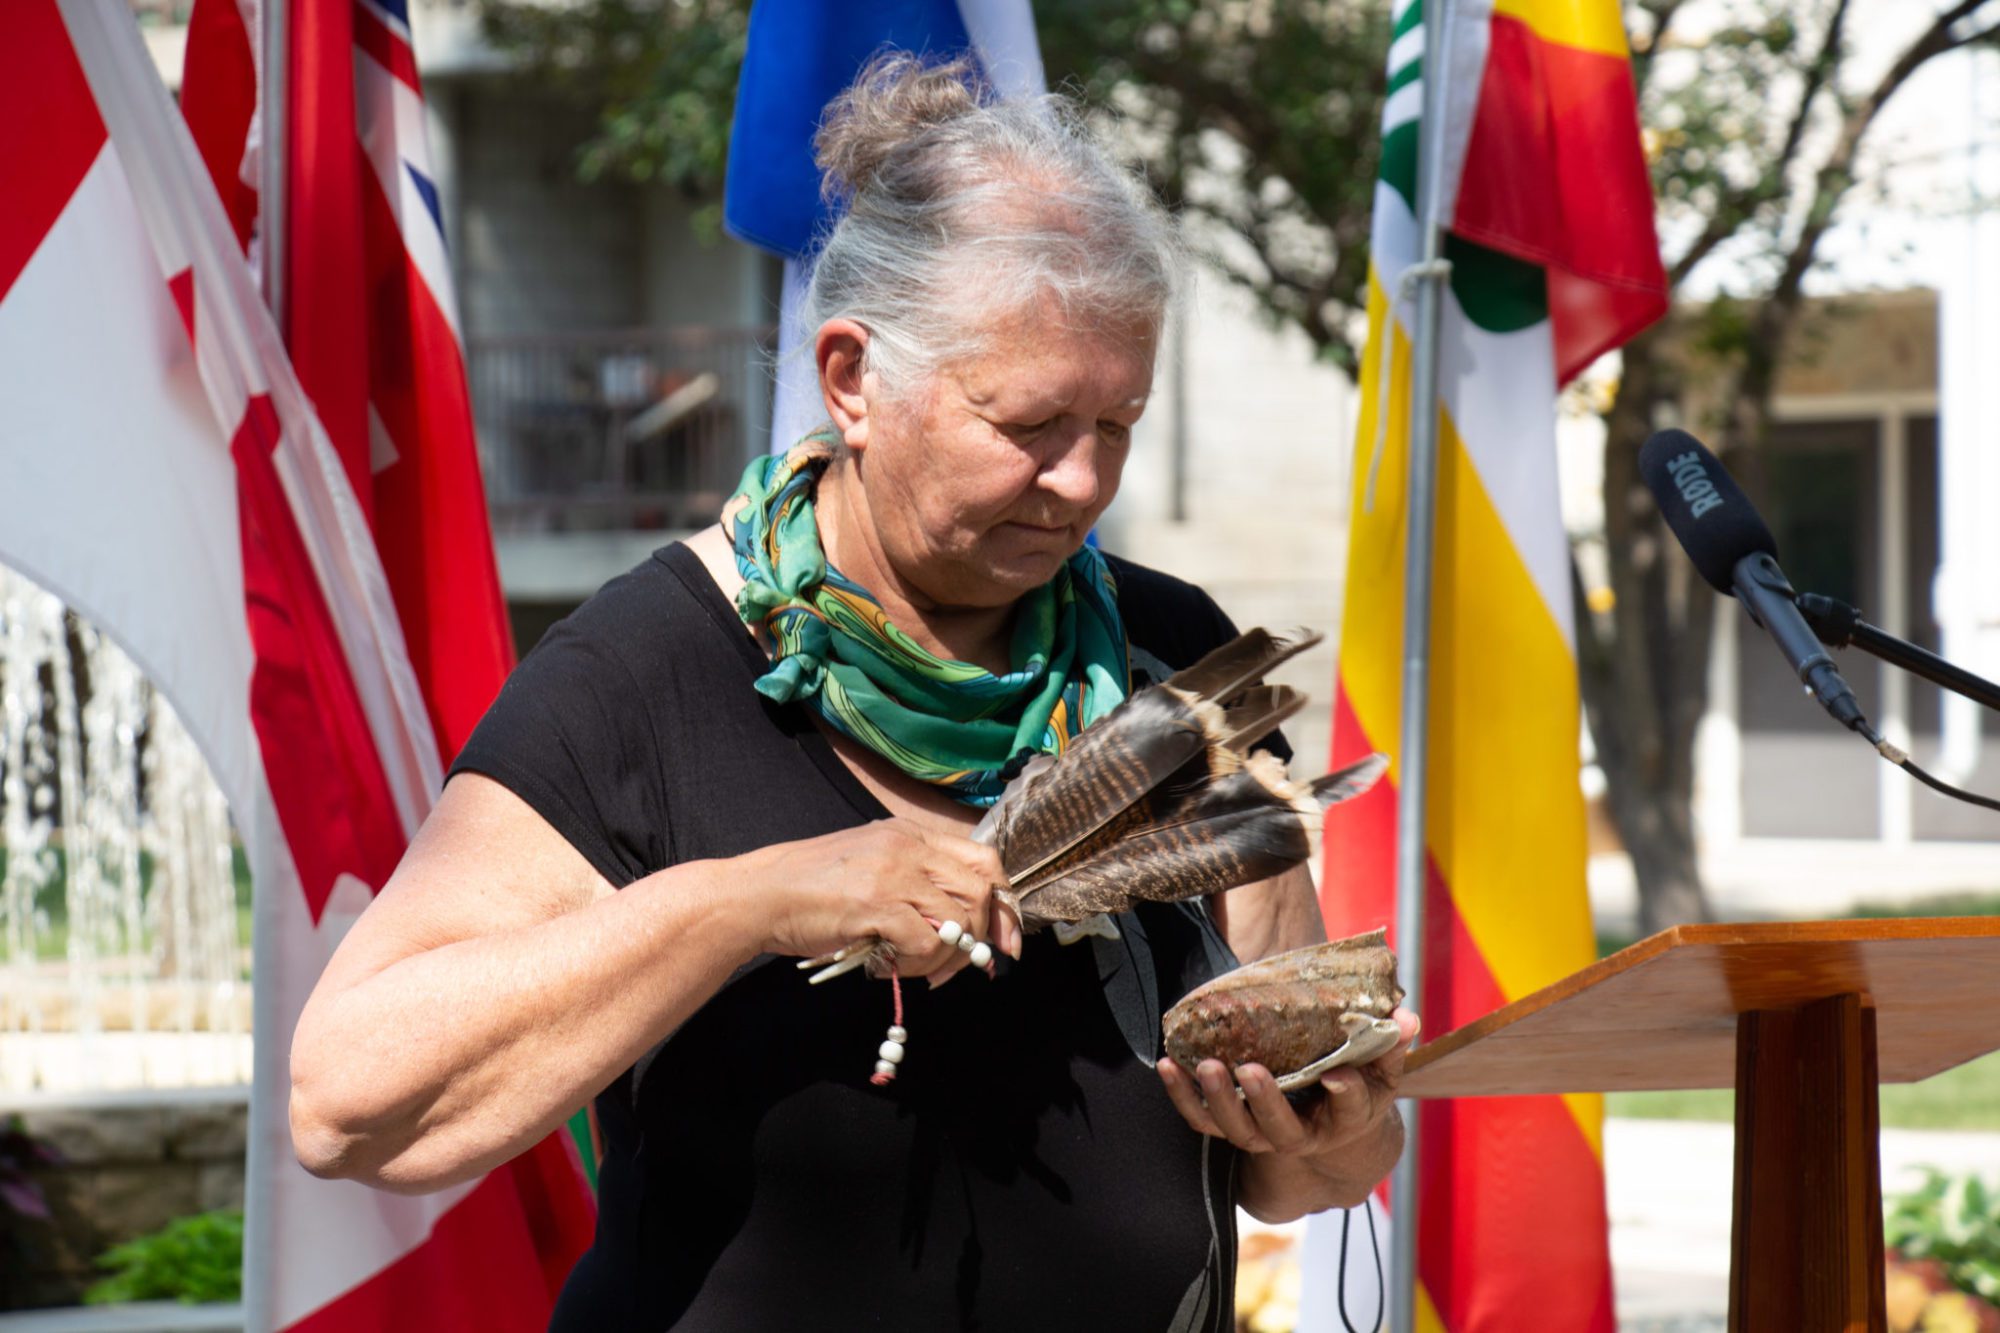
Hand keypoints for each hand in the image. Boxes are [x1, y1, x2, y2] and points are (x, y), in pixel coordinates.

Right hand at [742, 818, 1018, 984]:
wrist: (759, 895)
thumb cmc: (810, 887)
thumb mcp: (870, 864)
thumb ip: (912, 880)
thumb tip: (960, 924)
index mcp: (909, 833)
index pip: (984, 859)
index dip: (1004, 903)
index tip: (1006, 941)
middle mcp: (907, 846)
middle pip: (980, 891)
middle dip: (983, 938)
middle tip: (965, 968)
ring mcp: (892, 873)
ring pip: (959, 921)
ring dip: (948, 957)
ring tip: (921, 970)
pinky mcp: (876, 905)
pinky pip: (927, 942)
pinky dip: (921, 965)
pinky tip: (894, 968)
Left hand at [1156, 1007, 1418, 1182]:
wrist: (1328, 1131)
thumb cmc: (1356, 1088)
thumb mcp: (1380, 1071)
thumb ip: (1390, 1045)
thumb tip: (1407, 1019)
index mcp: (1343, 1118)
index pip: (1348, 1109)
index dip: (1344, 1095)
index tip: (1336, 1076)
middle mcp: (1300, 1135)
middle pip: (1280, 1130)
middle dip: (1264, 1101)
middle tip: (1250, 1069)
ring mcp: (1261, 1135)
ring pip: (1236, 1130)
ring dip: (1216, 1099)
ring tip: (1204, 1065)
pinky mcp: (1231, 1127)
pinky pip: (1202, 1121)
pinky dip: (1181, 1097)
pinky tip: (1167, 1066)